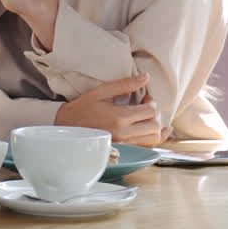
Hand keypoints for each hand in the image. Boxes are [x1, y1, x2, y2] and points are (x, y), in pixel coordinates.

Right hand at [54, 73, 172, 147]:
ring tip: (147, 118)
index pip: (150, 111)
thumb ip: (125, 84)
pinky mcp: (124, 151)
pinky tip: (159, 131)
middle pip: (155, 125)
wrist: (68, 126)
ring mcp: (124, 145)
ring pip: (154, 139)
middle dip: (155, 114)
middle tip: (146, 107)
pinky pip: (147, 148)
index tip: (144, 98)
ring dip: (156, 126)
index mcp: (119, 117)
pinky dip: (155, 139)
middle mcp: (124, 134)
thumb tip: (145, 77)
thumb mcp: (102, 91)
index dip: (152, 102)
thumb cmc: (84, 107)